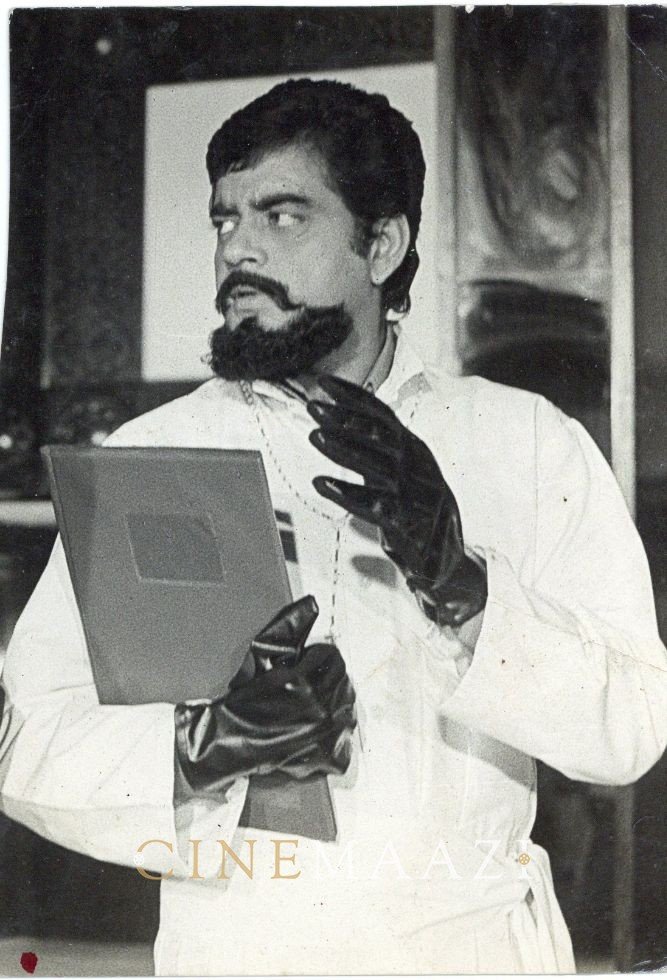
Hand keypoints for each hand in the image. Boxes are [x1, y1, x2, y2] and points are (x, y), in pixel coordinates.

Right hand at [175, 596, 356, 796]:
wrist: (227, 744)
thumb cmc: (241, 700)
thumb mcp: (260, 657)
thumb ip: (287, 628)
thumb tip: (311, 604)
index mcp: (304, 681)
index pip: (331, 656)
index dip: (315, 657)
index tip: (301, 664)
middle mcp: (320, 709)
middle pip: (342, 681)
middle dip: (325, 679)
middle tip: (304, 687)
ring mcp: (325, 736)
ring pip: (347, 708)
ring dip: (332, 703)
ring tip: (308, 708)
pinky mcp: (326, 757)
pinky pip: (344, 743)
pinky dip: (334, 739)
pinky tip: (314, 733)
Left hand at [307, 374, 486, 627]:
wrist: (446, 562)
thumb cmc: (418, 513)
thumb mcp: (403, 473)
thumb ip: (378, 450)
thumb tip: (343, 422)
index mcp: (415, 450)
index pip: (383, 415)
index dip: (353, 397)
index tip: (324, 383)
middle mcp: (417, 466)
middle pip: (380, 435)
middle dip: (344, 418)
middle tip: (313, 406)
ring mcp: (414, 493)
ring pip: (376, 464)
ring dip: (343, 449)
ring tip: (315, 436)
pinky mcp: (407, 522)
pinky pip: (372, 504)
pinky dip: (345, 492)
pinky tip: (322, 483)